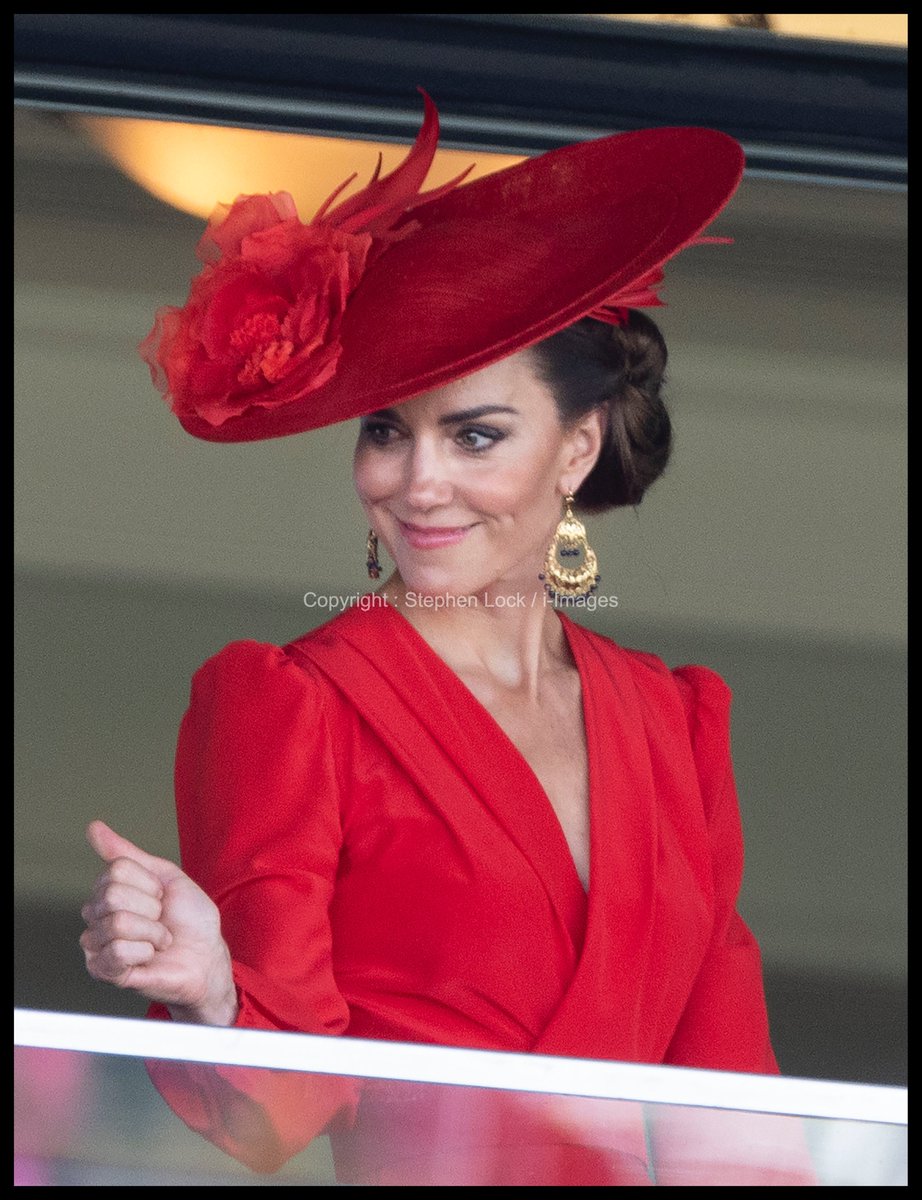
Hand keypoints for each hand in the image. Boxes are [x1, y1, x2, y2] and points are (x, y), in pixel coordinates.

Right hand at [80, 820, 238, 1025]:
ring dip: (152, 932)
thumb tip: (93, 828)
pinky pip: (117, 951)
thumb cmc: (189, 919)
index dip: (149, 882)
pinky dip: (145, 952)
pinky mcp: (104, 970)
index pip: (116, 869)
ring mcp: (98, 943)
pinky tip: (149, 957)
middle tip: (161, 919)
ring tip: (159, 940)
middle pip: (113, 894)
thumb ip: (127, 854)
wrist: (206, 956)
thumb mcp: (165, 876)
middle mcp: (98, 915)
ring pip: (116, 923)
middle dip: (151, 907)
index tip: (162, 896)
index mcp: (111, 890)